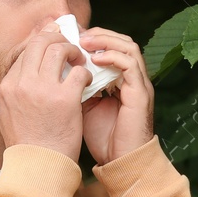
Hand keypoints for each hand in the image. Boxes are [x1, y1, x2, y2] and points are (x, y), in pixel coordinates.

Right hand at [0, 19, 91, 163]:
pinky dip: (86, 72)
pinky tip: (88, 81)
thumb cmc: (29, 142)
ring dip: (73, 50)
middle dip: (57, 36)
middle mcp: (22, 84)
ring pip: (59, 49)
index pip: (24, 49)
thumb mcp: (10, 112)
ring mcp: (43, 90)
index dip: (41, 38)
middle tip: (69, 44)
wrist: (39, 166)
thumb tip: (28, 68)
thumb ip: (17, 88)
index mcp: (7, 86)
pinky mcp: (65, 99)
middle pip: (40, 41)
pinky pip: (79, 72)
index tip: (52, 36)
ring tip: (80, 60)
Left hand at [77, 27, 153, 164]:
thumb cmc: (103, 138)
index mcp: (122, 80)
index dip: (93, 38)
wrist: (120, 162)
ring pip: (128, 46)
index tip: (70, 37)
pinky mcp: (141, 93)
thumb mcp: (84, 106)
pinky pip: (130, 65)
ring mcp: (139, 84)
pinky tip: (94, 59)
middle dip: (98, 34)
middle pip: (122, 40)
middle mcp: (133, 78)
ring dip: (105, 40)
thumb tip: (56, 70)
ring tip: (84, 42)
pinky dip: (112, 57)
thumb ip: (76, 86)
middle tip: (76, 35)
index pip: (112, 47)